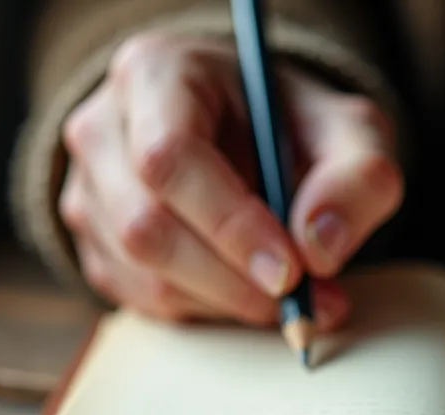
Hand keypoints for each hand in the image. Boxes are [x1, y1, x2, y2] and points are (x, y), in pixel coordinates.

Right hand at [57, 31, 402, 326]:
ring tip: (291, 299)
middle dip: (231, 278)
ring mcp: (87, 190)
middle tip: (300, 301)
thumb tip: (318, 247)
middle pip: (145, 224)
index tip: (291, 271)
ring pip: (140, 272)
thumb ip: (357, 179)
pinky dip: (205, 312)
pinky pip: (141, 300)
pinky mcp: (93, 245)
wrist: (255, 137)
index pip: (169, 158)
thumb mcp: (351, 133)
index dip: (230, 224)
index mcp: (156, 72)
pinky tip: (249, 293)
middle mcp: (103, 128)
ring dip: (223, 302)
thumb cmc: (296, 127)